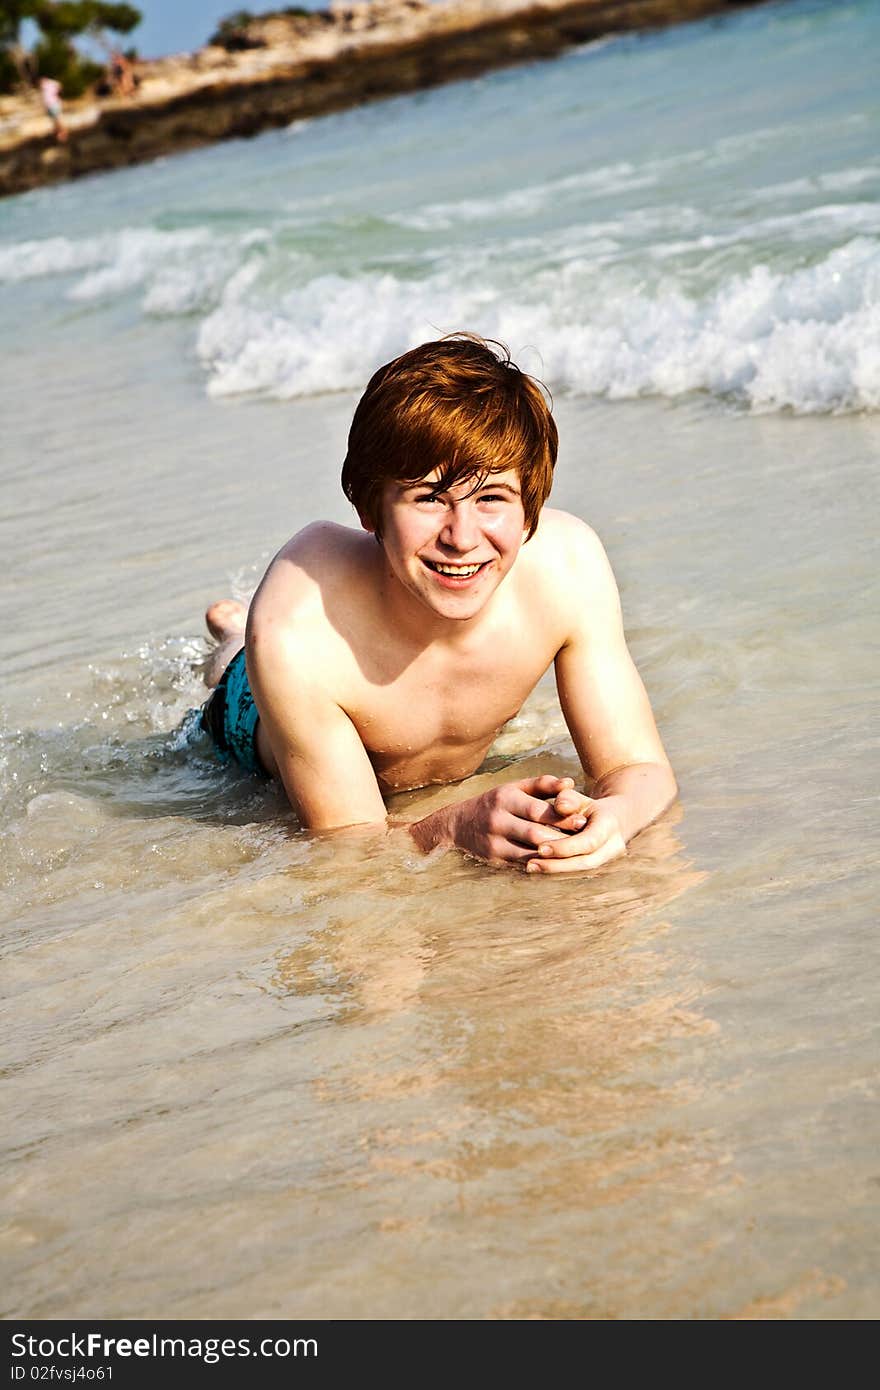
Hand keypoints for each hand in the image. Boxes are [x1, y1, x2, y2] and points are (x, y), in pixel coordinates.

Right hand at [413, 775, 587, 864]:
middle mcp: (497, 819)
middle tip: (584, 840)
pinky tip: (557, 863)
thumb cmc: (497, 803)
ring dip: (553, 855)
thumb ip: (543, 785)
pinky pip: (522, 864)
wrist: (458, 824)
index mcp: (505, 798)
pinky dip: (541, 864)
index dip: (562, 816)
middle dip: (561, 838)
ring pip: (530, 852)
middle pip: (535, 833)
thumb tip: (570, 783)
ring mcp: (494, 841)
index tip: (583, 820)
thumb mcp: (515, 788)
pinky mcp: (494, 858)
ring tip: (574, 853)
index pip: (538, 809)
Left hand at [525, 793, 626, 873]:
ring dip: (555, 871)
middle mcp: (613, 846)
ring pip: (582, 870)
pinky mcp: (599, 867)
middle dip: (558, 865)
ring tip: (530, 867)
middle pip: (586, 862)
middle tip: (530, 865)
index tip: (540, 848)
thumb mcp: (580, 798)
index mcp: (610, 825)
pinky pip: (578, 872)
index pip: (589, 841)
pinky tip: (537, 868)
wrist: (615, 819)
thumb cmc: (589, 806)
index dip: (565, 847)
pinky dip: (557, 871)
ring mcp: (608, 859)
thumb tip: (560, 806)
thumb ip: (569, 799)